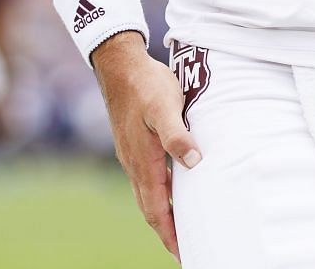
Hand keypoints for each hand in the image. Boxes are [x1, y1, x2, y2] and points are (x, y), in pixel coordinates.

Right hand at [92, 32, 202, 259]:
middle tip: (184, 249)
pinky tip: (169, 189)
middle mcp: (135, 164)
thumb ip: (178, 135)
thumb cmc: (146, 84)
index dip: (169, 234)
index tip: (183, 253)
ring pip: (146, 194)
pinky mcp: (133, 144)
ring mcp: (132, 155)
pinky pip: (145, 179)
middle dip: (166, 232)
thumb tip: (195, 163)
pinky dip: (158, 193)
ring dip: (161, 214)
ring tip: (178, 227)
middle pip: (150, 209)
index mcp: (143, 162)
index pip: (156, 210)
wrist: (119, 64)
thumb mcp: (166, 107)